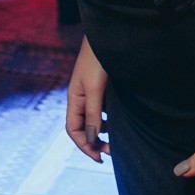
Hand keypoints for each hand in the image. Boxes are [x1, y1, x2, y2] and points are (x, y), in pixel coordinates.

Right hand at [66, 36, 109, 162]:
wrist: (108, 36)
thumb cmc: (99, 59)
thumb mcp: (95, 88)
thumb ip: (92, 113)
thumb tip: (91, 139)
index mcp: (74, 98)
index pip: (73, 130)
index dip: (84, 145)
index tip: (99, 158)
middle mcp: (81, 97)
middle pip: (83, 127)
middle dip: (95, 142)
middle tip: (112, 152)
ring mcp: (92, 92)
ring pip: (94, 119)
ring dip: (103, 132)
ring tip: (117, 141)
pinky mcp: (103, 87)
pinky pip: (103, 109)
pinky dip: (110, 119)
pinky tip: (121, 122)